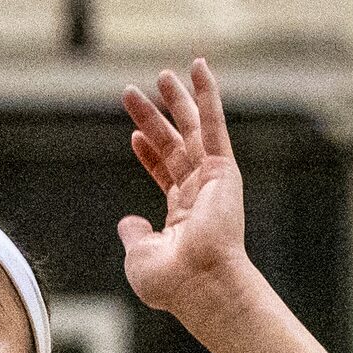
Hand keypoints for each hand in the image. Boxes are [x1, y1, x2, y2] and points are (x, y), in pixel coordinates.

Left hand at [117, 58, 251, 316]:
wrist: (200, 283)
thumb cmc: (172, 281)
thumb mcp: (140, 256)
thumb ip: (135, 235)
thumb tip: (129, 223)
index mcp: (184, 215)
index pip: (164, 174)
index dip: (149, 154)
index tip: (134, 137)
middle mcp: (200, 193)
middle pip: (173, 145)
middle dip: (155, 118)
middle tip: (135, 94)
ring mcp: (212, 179)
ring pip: (191, 129)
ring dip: (178, 100)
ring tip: (163, 74)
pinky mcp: (223, 168)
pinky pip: (213, 123)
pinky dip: (208, 94)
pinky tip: (199, 68)